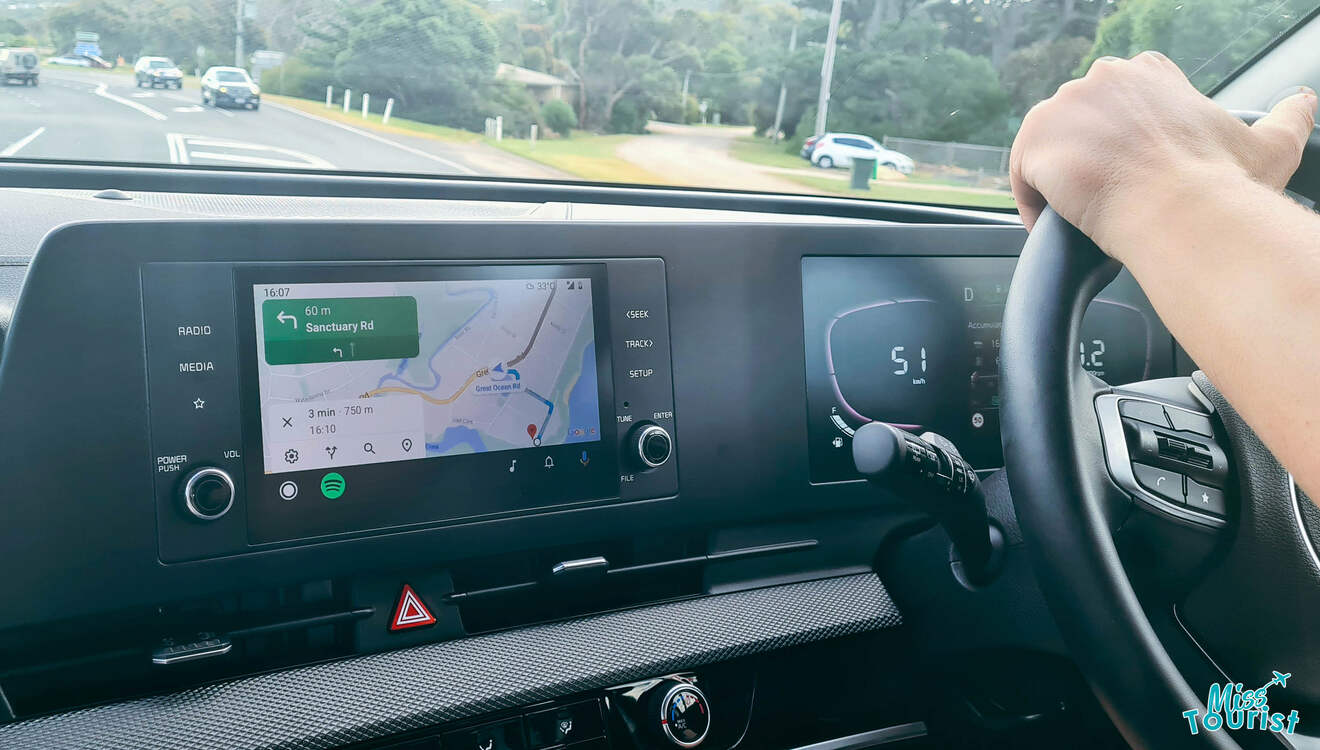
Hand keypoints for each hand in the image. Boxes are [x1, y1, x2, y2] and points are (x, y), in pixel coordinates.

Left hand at [1009, 51, 1315, 258]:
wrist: (1182, 212)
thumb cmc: (1223, 185)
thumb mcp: (1270, 144)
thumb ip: (1289, 118)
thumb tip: (1305, 101)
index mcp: (1147, 73)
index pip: (1116, 97)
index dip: (1118, 137)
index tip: (1128, 167)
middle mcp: (1101, 78)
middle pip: (1076, 123)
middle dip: (1086, 158)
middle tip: (1105, 197)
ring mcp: (1064, 107)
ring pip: (1047, 148)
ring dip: (1058, 180)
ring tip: (1080, 215)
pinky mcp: (1036, 142)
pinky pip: (1022, 177)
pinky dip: (1033, 204)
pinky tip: (1055, 227)